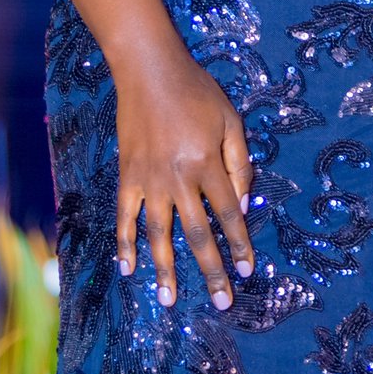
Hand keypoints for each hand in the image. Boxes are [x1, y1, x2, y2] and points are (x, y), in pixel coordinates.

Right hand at [114, 44, 255, 308]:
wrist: (150, 71)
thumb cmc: (196, 92)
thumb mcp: (230, 119)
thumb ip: (239, 162)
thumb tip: (242, 203)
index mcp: (207, 164)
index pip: (228, 214)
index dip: (239, 244)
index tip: (247, 271)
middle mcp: (179, 179)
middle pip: (197, 234)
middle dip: (211, 271)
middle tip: (221, 303)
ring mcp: (149, 181)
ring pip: (159, 235)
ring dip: (166, 270)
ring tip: (169, 301)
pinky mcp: (127, 177)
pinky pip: (126, 218)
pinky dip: (126, 244)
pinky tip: (129, 269)